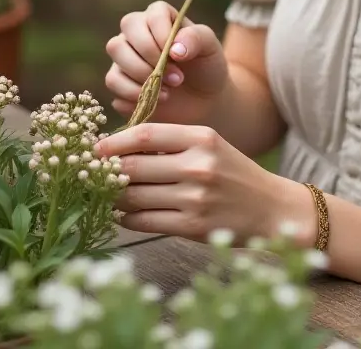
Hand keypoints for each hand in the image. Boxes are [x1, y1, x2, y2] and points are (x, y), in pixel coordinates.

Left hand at [94, 123, 314, 244]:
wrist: (270, 207)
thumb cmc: (232, 173)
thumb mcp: (210, 145)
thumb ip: (171, 143)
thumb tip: (118, 146)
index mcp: (202, 137)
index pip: (145, 134)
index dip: (114, 141)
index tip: (96, 148)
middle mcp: (198, 166)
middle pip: (134, 167)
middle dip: (106, 171)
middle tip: (90, 173)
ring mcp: (194, 198)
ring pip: (134, 197)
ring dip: (113, 197)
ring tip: (105, 194)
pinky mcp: (191, 227)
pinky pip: (143, 221)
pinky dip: (127, 217)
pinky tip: (124, 213)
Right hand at [104, 0, 228, 124]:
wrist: (202, 100)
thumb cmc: (205, 66)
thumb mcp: (210, 47)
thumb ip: (197, 38)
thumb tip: (174, 48)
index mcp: (160, 16)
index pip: (152, 16)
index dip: (163, 36)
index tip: (179, 57)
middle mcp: (137, 32)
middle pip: (126, 31)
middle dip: (150, 60)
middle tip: (176, 77)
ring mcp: (124, 56)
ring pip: (116, 54)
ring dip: (142, 76)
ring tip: (168, 90)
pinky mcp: (118, 80)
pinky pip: (113, 82)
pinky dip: (135, 93)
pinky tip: (156, 99)